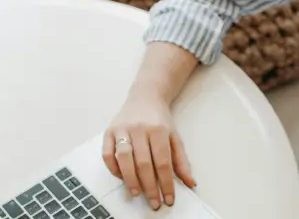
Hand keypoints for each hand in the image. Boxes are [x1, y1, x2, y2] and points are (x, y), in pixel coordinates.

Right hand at [102, 89, 195, 209]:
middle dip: (149, 186)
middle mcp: (140, 129)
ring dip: (130, 180)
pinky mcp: (109, 131)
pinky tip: (122, 177)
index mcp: (159, 130)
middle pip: (144, 163)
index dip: (166, 183)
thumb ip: (181, 161)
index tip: (168, 198)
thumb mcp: (175, 137)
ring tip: (136, 193)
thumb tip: (191, 183)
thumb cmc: (160, 120)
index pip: (163, 162)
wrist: (145, 96)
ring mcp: (123, 129)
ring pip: (124, 159)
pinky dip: (113, 168)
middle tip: (154, 202)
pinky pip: (107, 153)